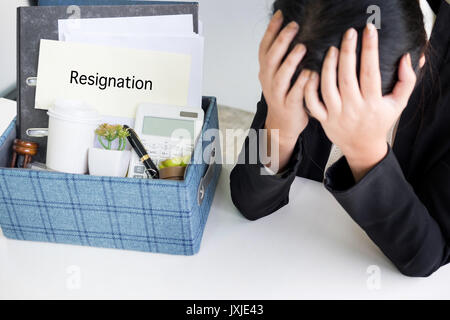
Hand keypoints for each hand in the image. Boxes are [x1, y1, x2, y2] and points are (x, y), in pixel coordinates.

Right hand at [259, 10, 310, 171]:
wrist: (283, 124)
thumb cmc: (285, 94)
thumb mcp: (278, 74)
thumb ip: (283, 56)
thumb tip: (294, 29)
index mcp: (265, 70)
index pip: (264, 47)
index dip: (271, 30)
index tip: (281, 15)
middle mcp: (268, 80)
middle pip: (271, 58)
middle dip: (282, 40)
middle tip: (294, 26)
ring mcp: (277, 94)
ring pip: (281, 76)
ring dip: (291, 60)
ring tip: (302, 47)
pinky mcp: (289, 106)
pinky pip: (295, 93)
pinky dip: (302, 83)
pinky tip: (311, 72)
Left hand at [305, 24, 416, 180]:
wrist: (363, 147)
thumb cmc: (380, 120)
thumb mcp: (399, 103)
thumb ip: (406, 80)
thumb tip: (406, 57)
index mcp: (373, 104)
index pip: (371, 73)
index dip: (370, 50)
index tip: (369, 30)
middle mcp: (353, 109)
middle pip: (347, 78)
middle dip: (347, 53)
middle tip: (348, 34)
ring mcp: (336, 115)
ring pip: (328, 88)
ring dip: (328, 67)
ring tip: (331, 49)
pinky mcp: (323, 120)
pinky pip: (312, 103)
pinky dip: (309, 88)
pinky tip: (312, 72)